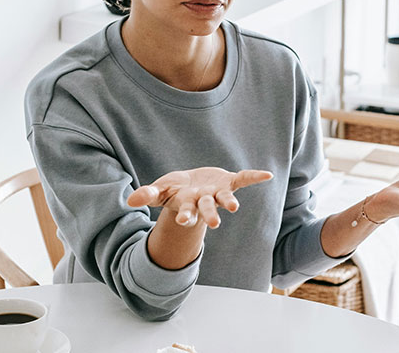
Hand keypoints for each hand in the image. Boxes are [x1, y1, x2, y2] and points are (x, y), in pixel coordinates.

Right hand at [127, 167, 272, 227]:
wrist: (192, 185)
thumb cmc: (174, 190)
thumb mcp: (160, 190)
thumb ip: (148, 195)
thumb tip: (130, 200)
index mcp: (187, 204)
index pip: (186, 212)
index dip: (185, 216)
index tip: (184, 220)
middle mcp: (204, 201)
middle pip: (206, 208)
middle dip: (209, 215)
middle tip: (214, 224)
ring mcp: (218, 192)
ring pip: (224, 198)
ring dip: (229, 201)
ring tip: (234, 207)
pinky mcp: (229, 182)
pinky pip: (243, 179)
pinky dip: (254, 176)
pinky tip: (268, 175)